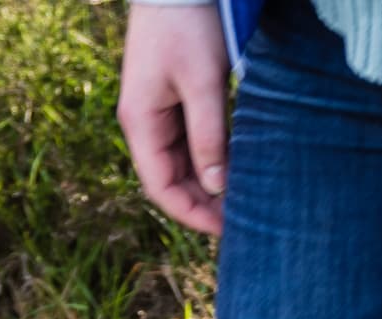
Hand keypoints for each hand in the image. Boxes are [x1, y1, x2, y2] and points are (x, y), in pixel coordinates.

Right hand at [120, 3, 232, 236]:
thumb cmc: (188, 25)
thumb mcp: (203, 83)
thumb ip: (209, 136)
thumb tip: (217, 186)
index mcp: (140, 122)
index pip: (161, 187)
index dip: (191, 214)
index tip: (226, 231)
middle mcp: (143, 122)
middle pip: (170, 179)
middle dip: (202, 203)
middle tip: (242, 221)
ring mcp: (156, 110)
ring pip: (181, 162)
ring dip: (207, 183)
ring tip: (241, 200)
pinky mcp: (172, 97)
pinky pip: (188, 140)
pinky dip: (209, 158)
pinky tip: (234, 168)